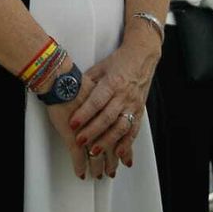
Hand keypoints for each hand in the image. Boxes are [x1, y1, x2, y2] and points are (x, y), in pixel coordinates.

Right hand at [43, 72, 116, 178]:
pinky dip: (79, 165)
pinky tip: (80, 173)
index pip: (121, 134)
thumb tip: (102, 93)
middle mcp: (102, 122)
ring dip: (97, 166)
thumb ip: (101, 92)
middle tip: (111, 170)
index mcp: (111, 109)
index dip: (123, 148)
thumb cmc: (76, 78)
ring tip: (97, 174)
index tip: (123, 158)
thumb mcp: (97, 80)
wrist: (60, 79)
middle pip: (111, 146)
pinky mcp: (74, 135)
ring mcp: (88, 130)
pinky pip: (78, 155)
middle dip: (111, 161)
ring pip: (97, 154)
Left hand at [69, 41, 156, 169]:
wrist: (142, 56)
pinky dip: (127, 144)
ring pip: (121, 127)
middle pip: (107, 117)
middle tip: (80, 141)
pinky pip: (134, 130)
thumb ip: (87, 82)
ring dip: (108, 142)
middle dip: (93, 131)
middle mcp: (124, 95)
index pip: (96, 101)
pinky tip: (120, 155)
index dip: (84, 113)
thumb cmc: (118, 61)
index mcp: (112, 82)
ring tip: (95, 152)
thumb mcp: (100, 67)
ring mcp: (133, 104)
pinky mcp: (140, 111)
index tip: (73, 123)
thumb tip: (70, 92)